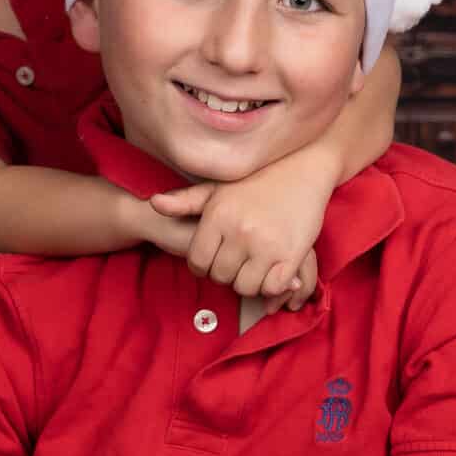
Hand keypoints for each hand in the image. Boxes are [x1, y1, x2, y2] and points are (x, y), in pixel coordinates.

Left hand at [148, 178, 319, 306]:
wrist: (302, 169)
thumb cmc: (255, 181)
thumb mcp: (217, 187)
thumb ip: (185, 200)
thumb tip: (153, 203)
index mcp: (218, 216)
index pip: (198, 262)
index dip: (203, 267)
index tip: (215, 261)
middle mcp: (240, 231)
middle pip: (220, 277)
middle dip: (226, 274)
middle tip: (237, 262)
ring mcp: (266, 244)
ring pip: (245, 287)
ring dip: (248, 282)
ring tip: (253, 266)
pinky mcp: (291, 254)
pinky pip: (272, 287)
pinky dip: (271, 284)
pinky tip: (272, 270)